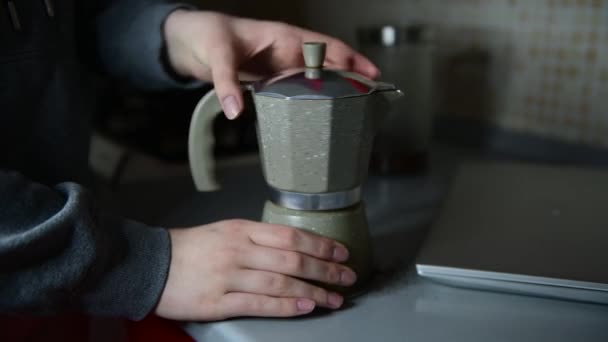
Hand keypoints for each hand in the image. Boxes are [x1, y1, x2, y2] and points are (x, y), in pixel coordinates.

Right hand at [154, 219, 355, 320]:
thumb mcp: (225, 231)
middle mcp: (239, 251)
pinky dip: (286, 305)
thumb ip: (256, 238)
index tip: (341, 251)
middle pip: (293, 259)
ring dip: (313, 291)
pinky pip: (259, 304)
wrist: (151, 264)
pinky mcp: (218, 302)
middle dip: (326, 269)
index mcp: (242, 230)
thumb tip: (292, 247)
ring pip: (281, 282)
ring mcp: (229, 277)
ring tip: (335, 298)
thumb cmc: (190, 247)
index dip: (321, 244)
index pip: (291, 235)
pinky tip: (305, 306)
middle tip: (348, 276)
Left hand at [163, 10, 379, 118]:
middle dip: (350, 80)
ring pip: (314, 80)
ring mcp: (279, 68)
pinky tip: (316, 117)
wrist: (187, 42)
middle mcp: (286, 53)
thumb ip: (226, 82)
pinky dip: (309, 102)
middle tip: (369, 101)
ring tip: (351, 113)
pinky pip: (296, 91)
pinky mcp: (269, 82)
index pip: (326, 47)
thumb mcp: (217, 55)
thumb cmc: (206, 35)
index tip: (370, 75)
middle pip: (327, 66)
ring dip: (332, 93)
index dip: (350, 60)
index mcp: (284, 38)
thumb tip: (236, 109)